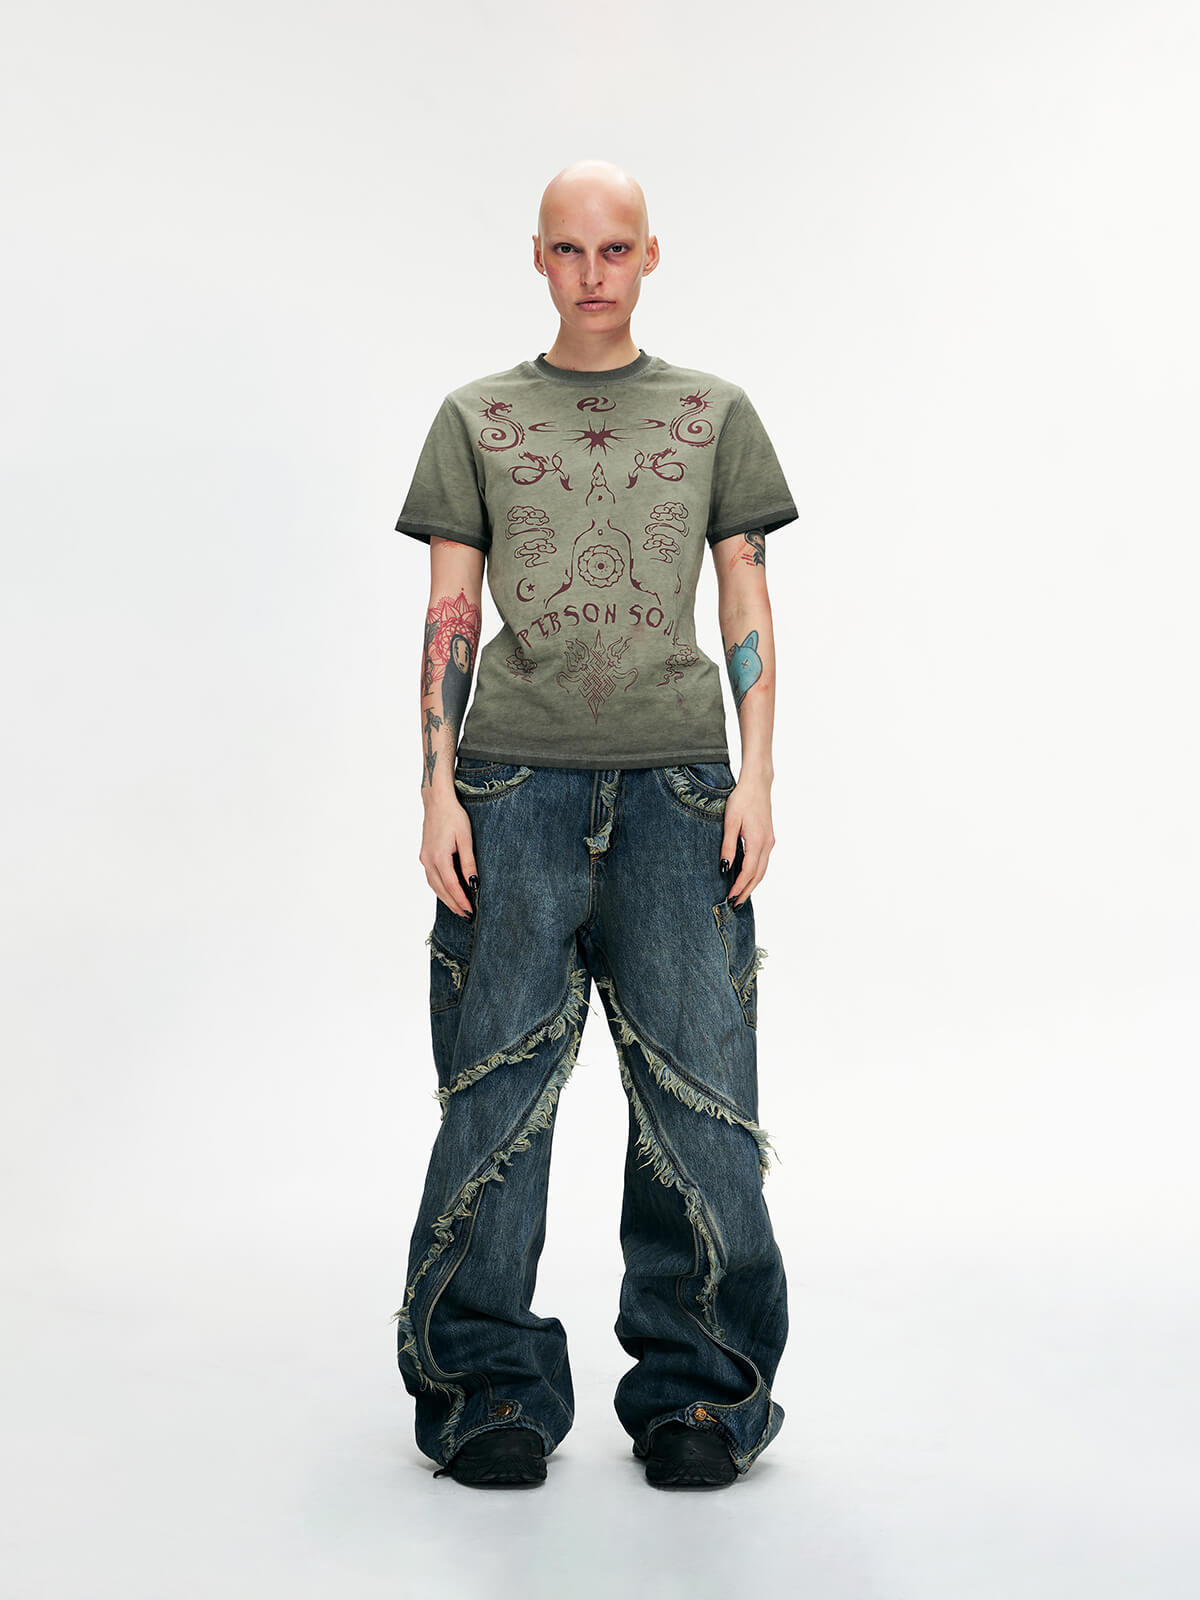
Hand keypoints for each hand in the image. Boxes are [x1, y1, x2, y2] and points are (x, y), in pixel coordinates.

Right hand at [420, 789, 476, 916]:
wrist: (437, 802)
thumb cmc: (454, 816)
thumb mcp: (466, 838)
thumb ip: (468, 862)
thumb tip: (473, 883)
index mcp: (439, 857)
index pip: (451, 885)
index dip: (461, 900)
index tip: (470, 910)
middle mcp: (428, 860)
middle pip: (440, 889)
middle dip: (453, 904)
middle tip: (465, 915)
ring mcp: (424, 858)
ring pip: (434, 885)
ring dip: (445, 898)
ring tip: (458, 908)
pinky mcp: (424, 855)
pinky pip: (431, 877)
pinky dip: (439, 888)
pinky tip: (447, 892)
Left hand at [721, 772, 774, 905]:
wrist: (757, 783)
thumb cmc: (741, 799)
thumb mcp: (730, 822)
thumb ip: (728, 846)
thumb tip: (725, 868)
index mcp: (758, 841)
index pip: (749, 871)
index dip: (740, 886)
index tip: (730, 897)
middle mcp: (767, 844)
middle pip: (758, 875)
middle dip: (747, 891)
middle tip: (736, 905)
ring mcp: (770, 841)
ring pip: (762, 869)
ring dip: (752, 884)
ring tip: (741, 895)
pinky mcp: (769, 837)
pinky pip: (763, 861)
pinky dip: (756, 873)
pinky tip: (748, 877)